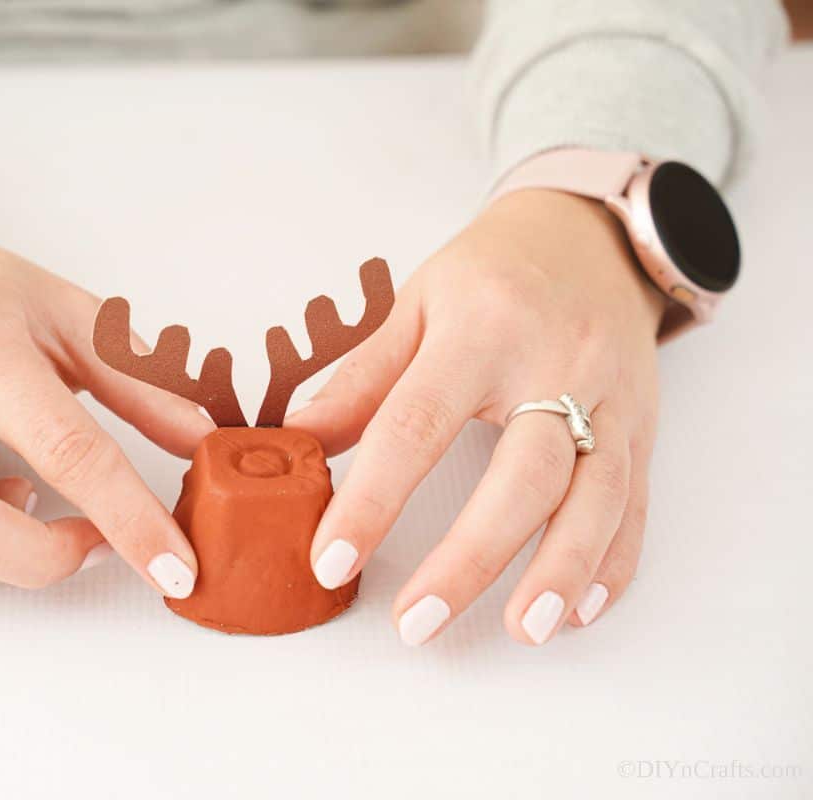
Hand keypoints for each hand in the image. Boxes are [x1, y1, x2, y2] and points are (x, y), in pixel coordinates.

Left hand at [289, 190, 666, 645]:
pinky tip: (579, 607)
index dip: (372, 499)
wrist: (591, 235)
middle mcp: (555, 364)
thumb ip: (362, 378)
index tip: (332, 560)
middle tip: (418, 621)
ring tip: (522, 631)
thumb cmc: (492, 273)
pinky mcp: (643, 425)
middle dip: (471, 557)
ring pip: (596, 494)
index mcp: (480, 331)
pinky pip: (637, 501)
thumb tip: (297, 441)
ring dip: (560, 570)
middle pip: (522, 474)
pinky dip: (612, 560)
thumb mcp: (416, 304)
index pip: (416, 424)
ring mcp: (611, 397)